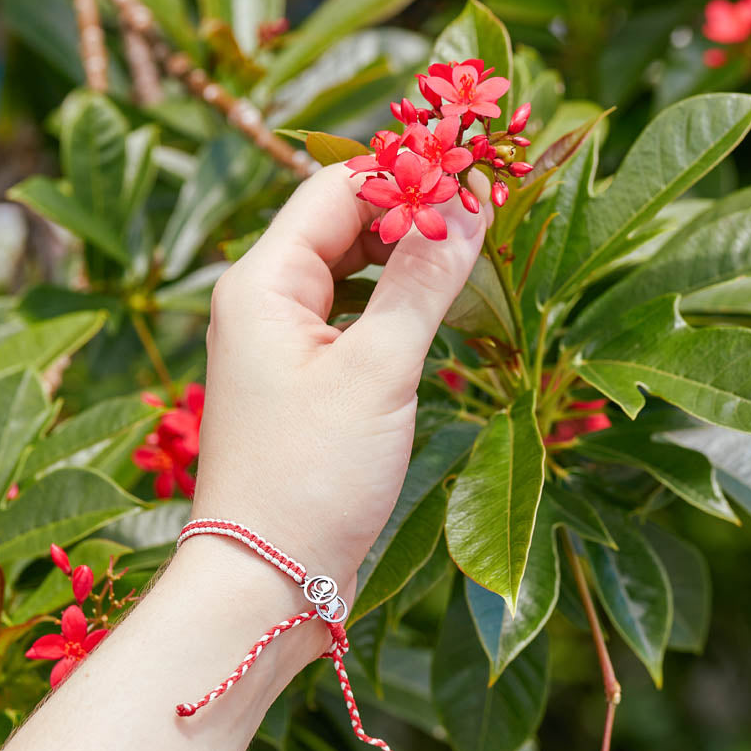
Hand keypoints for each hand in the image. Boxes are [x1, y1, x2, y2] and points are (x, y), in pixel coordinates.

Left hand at [191, 164, 489, 595]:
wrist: (267, 579)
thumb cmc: (312, 474)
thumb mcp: (378, 370)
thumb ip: (424, 282)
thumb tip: (469, 206)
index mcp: (263, 281)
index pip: (336, 188)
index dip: (405, 174)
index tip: (476, 172)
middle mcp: (264, 301)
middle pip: (343, 226)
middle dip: (412, 217)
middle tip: (488, 214)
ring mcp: (284, 344)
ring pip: (352, 273)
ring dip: (407, 262)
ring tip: (473, 258)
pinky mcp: (306, 382)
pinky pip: (354, 319)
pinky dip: (395, 307)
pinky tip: (437, 313)